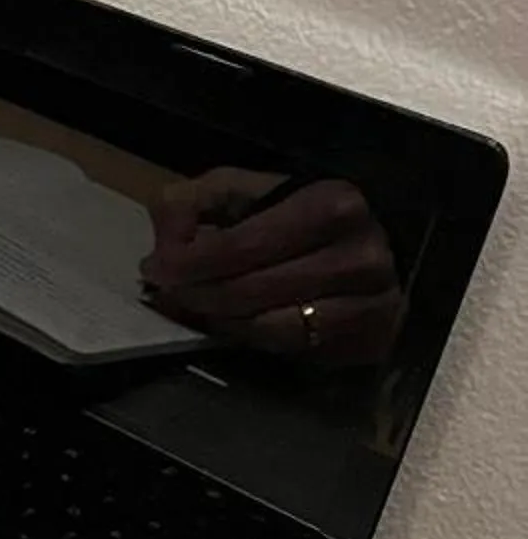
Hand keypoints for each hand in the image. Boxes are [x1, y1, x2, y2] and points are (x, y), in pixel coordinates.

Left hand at [140, 171, 402, 366]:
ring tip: (192, 307)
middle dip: (195, 295)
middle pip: (250, 291)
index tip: (155, 268)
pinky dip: (248, 338)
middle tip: (166, 293)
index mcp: (331, 206)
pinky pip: (290, 350)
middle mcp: (359, 256)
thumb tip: (165, 238)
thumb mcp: (253, 189)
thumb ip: (200, 200)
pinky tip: (228, 324)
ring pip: (268, 327)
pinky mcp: (369, 339)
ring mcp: (371, 303)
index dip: (189, 262)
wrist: (383, 245)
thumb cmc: (306, 216)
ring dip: (217, 321)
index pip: (242, 245)